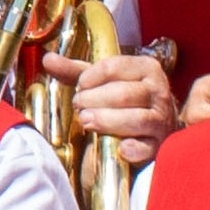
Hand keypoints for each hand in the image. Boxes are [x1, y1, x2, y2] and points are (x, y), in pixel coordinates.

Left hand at [48, 44, 186, 152]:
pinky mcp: (159, 145)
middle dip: (94, 100)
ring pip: (135, 119)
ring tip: (87, 122)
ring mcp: (161, 119)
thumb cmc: (125, 101)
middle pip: (122, 94)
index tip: (80, 87)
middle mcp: (158, 92)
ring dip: (107, 121)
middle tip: (79, 107)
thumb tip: (48, 59)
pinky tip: (120, 148)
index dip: (90, 78)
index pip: (114, 67)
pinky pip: (147, 147)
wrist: (155, 128)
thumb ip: (76, 72)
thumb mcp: (104, 81)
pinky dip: (133, 149)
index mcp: (146, 69)